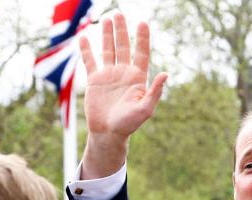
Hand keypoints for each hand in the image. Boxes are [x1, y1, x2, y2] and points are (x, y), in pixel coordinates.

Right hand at [78, 12, 167, 177]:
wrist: (109, 133)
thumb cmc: (129, 124)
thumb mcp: (145, 109)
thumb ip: (155, 91)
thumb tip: (166, 74)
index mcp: (137, 78)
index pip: (141, 53)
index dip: (142, 38)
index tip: (143, 23)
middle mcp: (124, 73)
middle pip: (123, 46)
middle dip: (122, 31)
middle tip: (119, 14)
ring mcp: (109, 75)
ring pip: (108, 50)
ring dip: (108, 35)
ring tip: (107, 19)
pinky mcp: (95, 80)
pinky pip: (90, 61)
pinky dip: (87, 49)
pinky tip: (84, 37)